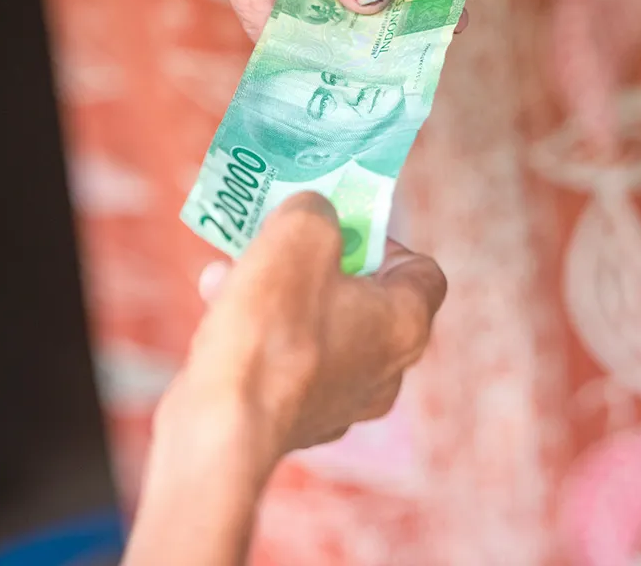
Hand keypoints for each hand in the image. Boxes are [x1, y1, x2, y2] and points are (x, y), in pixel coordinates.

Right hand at [172, 192, 445, 458]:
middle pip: (364, 298)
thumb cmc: (272, 330)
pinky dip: (260, 334)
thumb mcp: (299, 235)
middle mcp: (385, 372)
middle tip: (281, 244)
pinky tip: (218, 310)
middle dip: (317, 263)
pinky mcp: (297, 422)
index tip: (341, 227)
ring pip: (318, 328)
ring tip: (232, 271)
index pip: (423, 271)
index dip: (383, 238)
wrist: (224, 429)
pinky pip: (287, 362)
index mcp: (405, 326)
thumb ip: (316, 211)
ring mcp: (342, 404)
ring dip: (279, 293)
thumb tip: (312, 213)